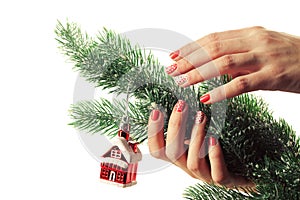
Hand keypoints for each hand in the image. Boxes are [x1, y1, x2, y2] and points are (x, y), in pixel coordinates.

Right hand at [147, 100, 253, 187]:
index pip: (157, 149)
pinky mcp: (225, 181)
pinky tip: (214, 140)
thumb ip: (190, 124)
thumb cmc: (221, 148)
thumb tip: (182, 100)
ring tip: (201, 116)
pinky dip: (214, 156)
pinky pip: (217, 174)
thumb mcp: (201, 135)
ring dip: (195, 138)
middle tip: (181, 105)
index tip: (156, 110)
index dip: (153, 132)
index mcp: (181, 156)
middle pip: (172, 153)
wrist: (247, 170)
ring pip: (193, 163)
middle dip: (175, 127)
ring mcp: (206, 175)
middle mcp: (188, 166)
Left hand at [167, 26, 299, 103]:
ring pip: (223, 64)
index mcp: (249, 33)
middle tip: (171, 70)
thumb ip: (237, 54)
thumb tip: (211, 64)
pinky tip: (207, 97)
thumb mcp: (261, 48)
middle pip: (213, 49)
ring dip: (199, 73)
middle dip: (188, 60)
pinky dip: (222, 91)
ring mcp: (264, 58)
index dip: (191, 47)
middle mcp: (254, 41)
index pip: (212, 39)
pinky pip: (242, 84)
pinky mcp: (273, 76)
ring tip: (182, 83)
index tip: (174, 56)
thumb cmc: (289, 56)